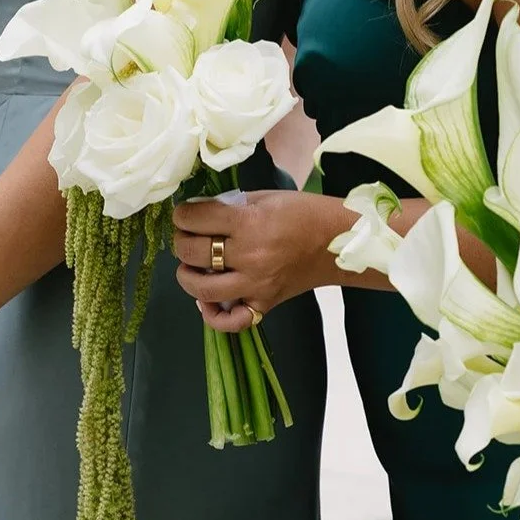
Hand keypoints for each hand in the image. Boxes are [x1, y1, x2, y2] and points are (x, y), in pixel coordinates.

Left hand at [171, 189, 345, 331]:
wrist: (339, 241)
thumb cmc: (302, 213)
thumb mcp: (263, 198)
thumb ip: (227, 205)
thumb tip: (194, 213)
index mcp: (250, 223)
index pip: (196, 219)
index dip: (181, 214)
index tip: (183, 214)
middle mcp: (251, 256)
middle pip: (193, 252)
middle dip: (181, 241)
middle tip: (186, 236)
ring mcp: (257, 284)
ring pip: (202, 289)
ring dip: (187, 276)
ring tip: (190, 266)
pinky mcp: (265, 304)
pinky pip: (231, 322)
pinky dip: (212, 315)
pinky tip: (206, 300)